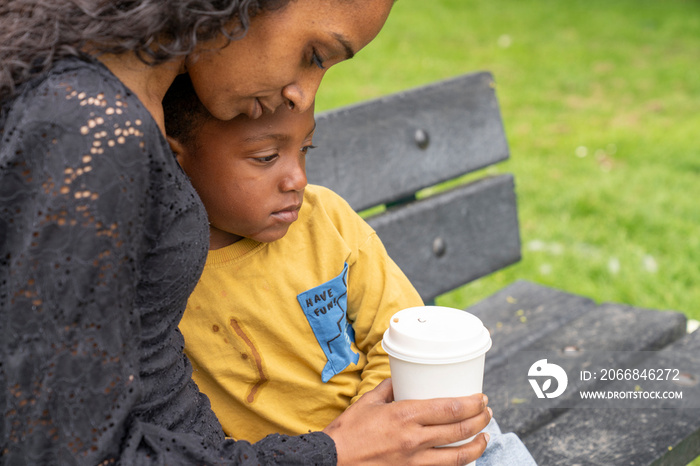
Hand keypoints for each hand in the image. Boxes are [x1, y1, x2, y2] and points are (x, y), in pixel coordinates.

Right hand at [323, 378, 491, 464]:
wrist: (331, 461)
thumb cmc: (347, 432)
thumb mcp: (368, 402)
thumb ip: (388, 388)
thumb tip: (401, 376)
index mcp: (404, 416)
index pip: (450, 409)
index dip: (472, 404)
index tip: (481, 398)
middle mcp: (413, 440)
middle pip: (459, 431)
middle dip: (480, 421)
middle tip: (487, 412)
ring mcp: (413, 462)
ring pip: (457, 457)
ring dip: (476, 446)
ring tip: (484, 437)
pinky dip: (457, 464)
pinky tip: (461, 457)